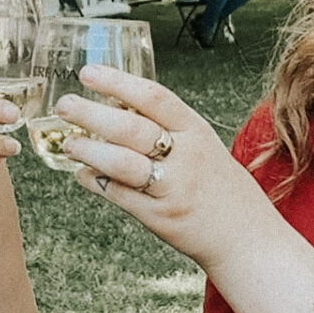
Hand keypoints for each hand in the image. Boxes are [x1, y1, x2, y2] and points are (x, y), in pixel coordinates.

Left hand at [54, 65, 246, 266]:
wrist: (248, 239)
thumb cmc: (224, 190)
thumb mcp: (206, 147)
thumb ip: (170, 129)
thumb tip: (120, 108)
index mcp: (197, 132)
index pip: (153, 98)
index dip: (117, 82)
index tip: (88, 73)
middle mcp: (185, 157)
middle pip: (131, 129)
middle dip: (92, 114)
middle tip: (65, 105)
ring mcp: (171, 189)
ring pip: (121, 163)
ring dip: (89, 151)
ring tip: (69, 142)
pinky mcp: (159, 218)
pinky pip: (119, 196)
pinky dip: (95, 182)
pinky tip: (81, 174)